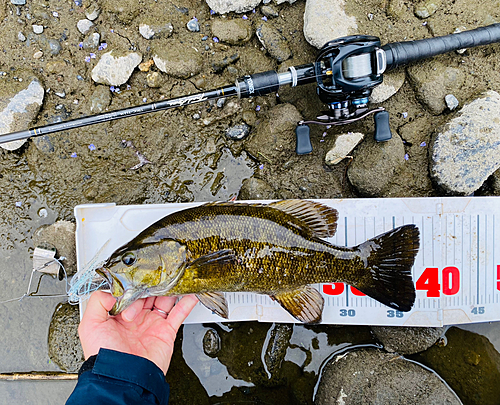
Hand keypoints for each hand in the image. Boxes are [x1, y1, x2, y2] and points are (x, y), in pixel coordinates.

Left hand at [78, 291, 198, 373]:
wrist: (124, 377)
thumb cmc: (105, 355)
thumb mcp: (89, 326)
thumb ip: (98, 302)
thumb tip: (113, 290)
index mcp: (118, 316)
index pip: (129, 292)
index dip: (131, 287)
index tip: (133, 283)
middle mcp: (136, 318)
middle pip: (148, 293)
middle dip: (150, 286)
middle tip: (150, 284)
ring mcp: (152, 324)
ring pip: (164, 300)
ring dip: (169, 289)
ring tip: (172, 279)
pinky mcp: (166, 331)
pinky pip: (178, 314)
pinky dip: (186, 303)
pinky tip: (190, 293)